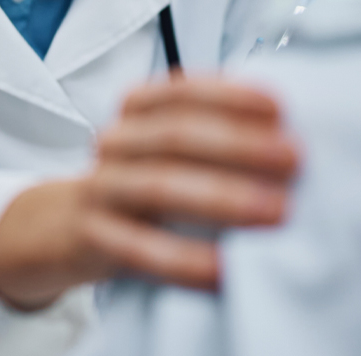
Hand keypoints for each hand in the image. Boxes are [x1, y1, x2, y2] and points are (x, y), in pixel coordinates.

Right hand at [0, 74, 298, 309]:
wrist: (66, 225)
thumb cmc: (141, 180)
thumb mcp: (168, 147)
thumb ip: (213, 131)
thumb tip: (288, 130)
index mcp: (137, 108)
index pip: (183, 91)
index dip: (231, 94)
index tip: (280, 105)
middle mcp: (116, 141)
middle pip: (176, 135)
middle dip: (240, 144)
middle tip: (294, 157)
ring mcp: (101, 188)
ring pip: (160, 186)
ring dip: (223, 197)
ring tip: (276, 210)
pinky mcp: (94, 237)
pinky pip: (141, 249)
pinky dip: (186, 260)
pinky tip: (227, 269)